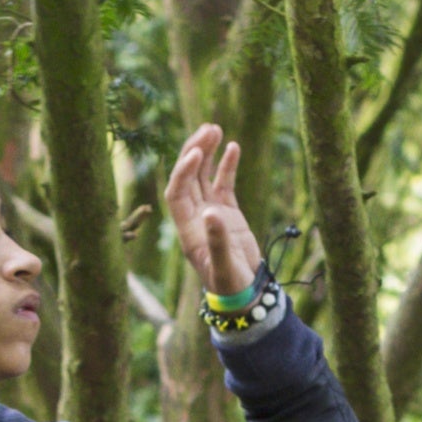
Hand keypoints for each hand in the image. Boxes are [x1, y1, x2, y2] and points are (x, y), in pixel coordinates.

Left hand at [165, 124, 264, 297]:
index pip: (177, 191)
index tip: (197, 153)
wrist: (244, 293)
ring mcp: (210, 212)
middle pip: (188, 177)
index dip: (183, 171)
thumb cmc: (230, 284)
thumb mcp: (223, 265)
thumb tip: (211, 211)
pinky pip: (223, 183)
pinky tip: (233, 146)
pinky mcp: (227, 212)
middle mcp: (194, 216)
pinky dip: (227, 165)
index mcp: (186, 228)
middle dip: (194, 152)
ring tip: (215, 129)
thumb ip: (217, 239)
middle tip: (207, 130)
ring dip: (207, 152)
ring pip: (203, 175)